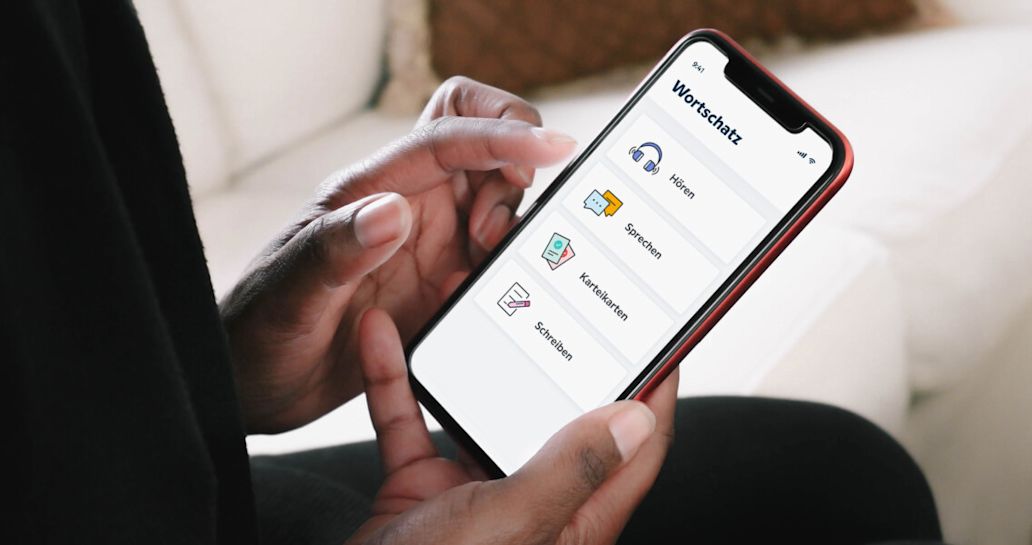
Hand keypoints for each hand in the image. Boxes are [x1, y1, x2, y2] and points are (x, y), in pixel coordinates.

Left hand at [220, 78, 576, 432]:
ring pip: (499, 201)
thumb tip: (394, 211)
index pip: (447, 135)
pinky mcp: (444, 285)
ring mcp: (429, 246)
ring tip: (481, 266)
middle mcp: (408, 207)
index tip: (551, 146)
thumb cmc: (257, 330)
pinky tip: (493, 297)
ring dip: (512, 223)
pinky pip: (497, 259)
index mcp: (371, 190)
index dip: (503, 133)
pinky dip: (513, 267)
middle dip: (512, 169)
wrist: (255, 386)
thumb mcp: (290, 294)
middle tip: (491, 232)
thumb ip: (337, 250)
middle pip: (483, 147)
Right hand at [348, 308, 678, 544]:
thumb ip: (570, 470)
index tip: (665, 331)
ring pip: (483, 408)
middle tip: (566, 291)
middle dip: (562, 354)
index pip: (636, 446)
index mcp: (572, 518)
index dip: (658, 387)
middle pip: (560, 414)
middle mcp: (531, 501)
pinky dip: (396, 382)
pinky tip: (383, 337)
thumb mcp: (508, 525)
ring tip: (471, 300)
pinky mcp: (420, 489)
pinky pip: (411, 422)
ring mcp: (474, 493)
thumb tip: (637, 415)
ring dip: (472, 359)